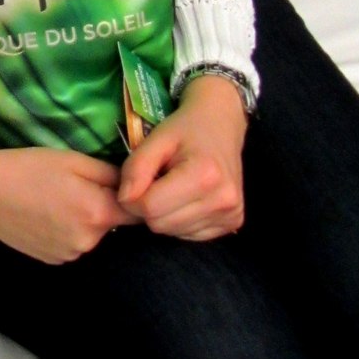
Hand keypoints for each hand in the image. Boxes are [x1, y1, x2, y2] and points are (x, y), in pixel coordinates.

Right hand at [0, 147, 135, 263]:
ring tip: (58, 200)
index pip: (136, 213)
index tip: (120, 186)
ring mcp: (70, 254)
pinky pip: (73, 244)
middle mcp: (88, 241)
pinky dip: (68, 232)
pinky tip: (47, 216)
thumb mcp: (75, 161)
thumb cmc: (30, 169)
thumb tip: (134, 184)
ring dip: (85, 221)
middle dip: (104, 207)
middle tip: (77, 187)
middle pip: (112, 224)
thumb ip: (111, 174)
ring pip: (91, 235)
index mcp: (97, 213)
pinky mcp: (53, 260)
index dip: (132, 198)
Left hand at [118, 75, 247, 241]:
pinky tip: (187, 198)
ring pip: (173, 233)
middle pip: (161, 225)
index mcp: (205, 175)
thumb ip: (136, 167)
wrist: (222, 123)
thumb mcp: (156, 139)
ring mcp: (231, 214)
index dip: (133, 197)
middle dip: (149, 207)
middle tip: (156, 182)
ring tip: (173, 187)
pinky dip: (180, 220)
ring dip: (165, 214)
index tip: (136, 182)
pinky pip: (189, 235)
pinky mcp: (233, 223)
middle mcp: (223, 200)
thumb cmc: (186, 128)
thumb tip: (125, 199)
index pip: (151, 208)